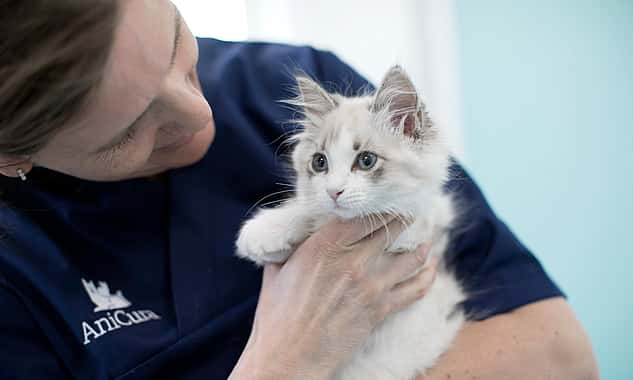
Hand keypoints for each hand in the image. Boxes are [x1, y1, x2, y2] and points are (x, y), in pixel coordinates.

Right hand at [230, 216, 437, 379]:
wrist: (288, 355)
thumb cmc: (277, 314)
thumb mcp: (278, 269)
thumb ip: (293, 247)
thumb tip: (298, 235)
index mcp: (324, 244)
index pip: (363, 214)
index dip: (380, 205)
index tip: (387, 200)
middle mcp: (352, 260)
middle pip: (391, 228)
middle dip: (404, 217)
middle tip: (412, 211)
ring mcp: (370, 285)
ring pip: (410, 256)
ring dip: (422, 244)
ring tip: (427, 236)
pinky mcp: (381, 309)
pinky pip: (416, 288)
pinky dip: (427, 275)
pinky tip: (431, 267)